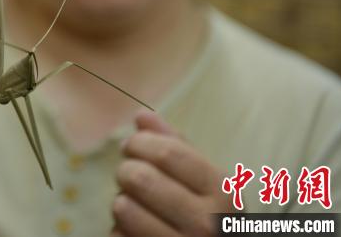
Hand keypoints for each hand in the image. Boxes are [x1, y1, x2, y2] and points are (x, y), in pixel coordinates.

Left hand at [111, 111, 233, 236]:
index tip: (131, 145)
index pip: (166, 153)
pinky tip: (136, 232)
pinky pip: (117, 236)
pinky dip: (118, 231)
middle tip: (129, 175)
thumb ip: (176, 146)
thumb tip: (142, 115)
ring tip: (134, 205)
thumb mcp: (206, 183)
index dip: (139, 143)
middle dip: (125, 170)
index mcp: (223, 193)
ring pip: (123, 208)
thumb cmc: (208, 219)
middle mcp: (206, 224)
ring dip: (120, 202)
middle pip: (139, 177)